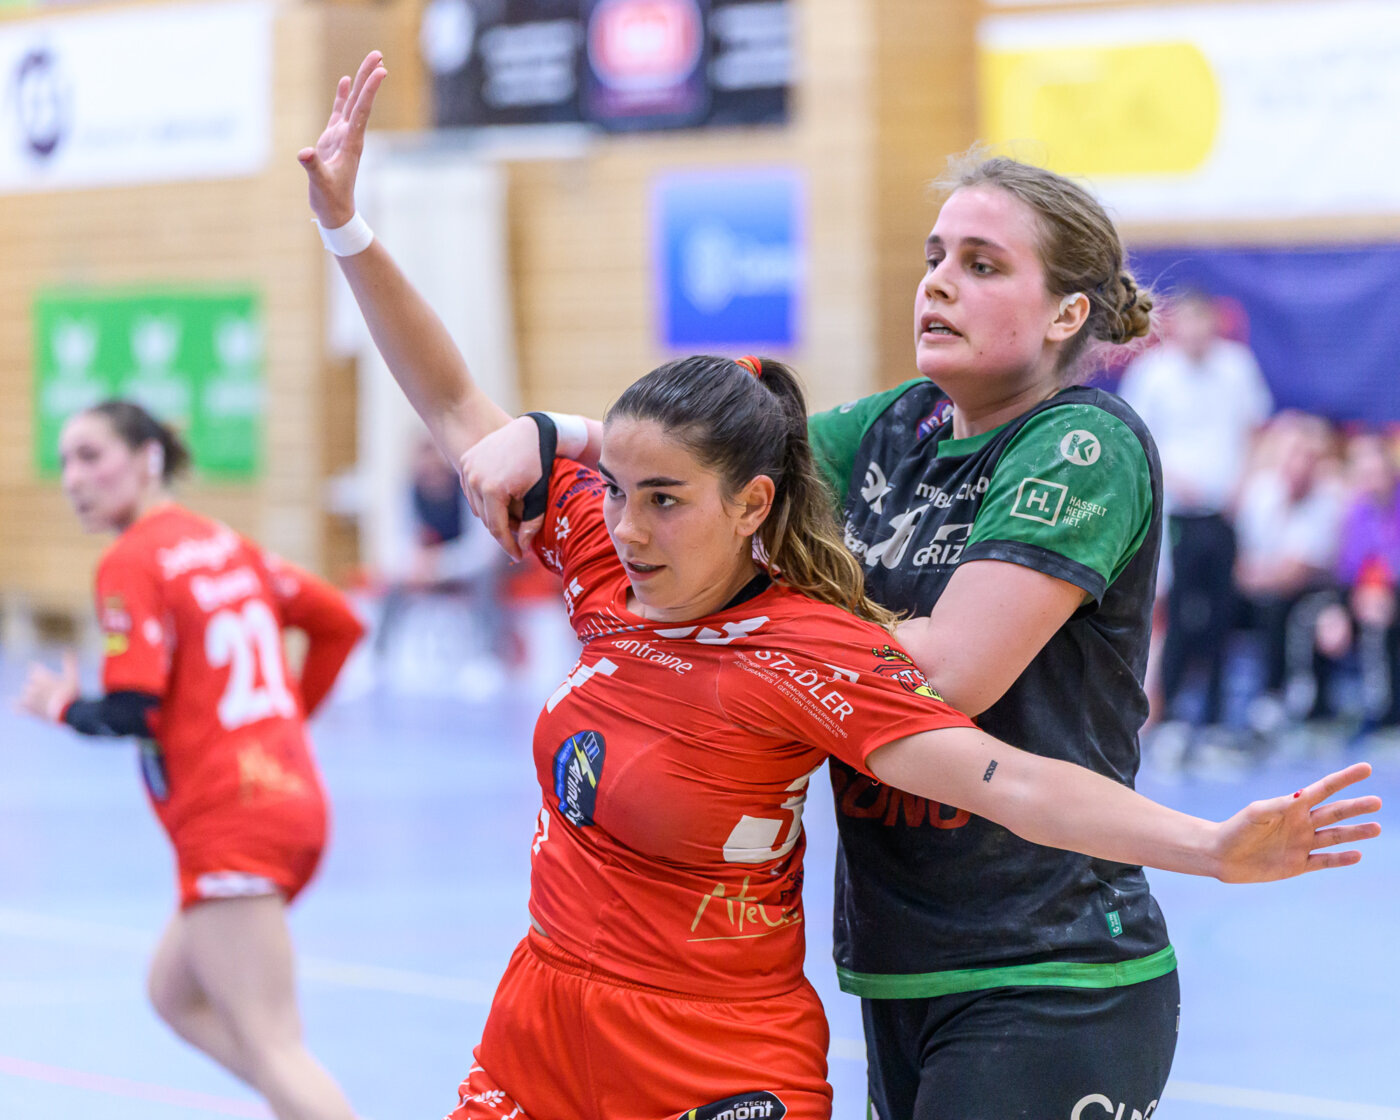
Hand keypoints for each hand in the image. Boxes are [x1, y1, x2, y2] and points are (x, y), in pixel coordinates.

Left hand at [16, 652, 79, 722]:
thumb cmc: (70, 693)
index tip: (36, 667)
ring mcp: (30, 699)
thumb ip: (70, 664)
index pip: (34, 668)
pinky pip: (18, 708)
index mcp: (43, 677)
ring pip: (24, 694)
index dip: (36, 668)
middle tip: (43, 687)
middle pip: (30, 682)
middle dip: (35, 684)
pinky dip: (16, 707)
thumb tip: (69, 650)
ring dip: (27, 695)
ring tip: (32, 697)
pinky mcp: (29, 710)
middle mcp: (33, 687)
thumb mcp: (73, 677)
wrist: (66, 711)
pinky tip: (14, 707)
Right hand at [297, 51, 387, 228]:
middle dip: (369, 77)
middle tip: (378, 54)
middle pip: (361, 100)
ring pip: (353, 103)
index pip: (362, 110)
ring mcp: (343, 136)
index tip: (381, 71)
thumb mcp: (320, 184)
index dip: (370, 90)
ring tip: (371, 60)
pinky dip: (343, 96)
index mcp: (351, 143)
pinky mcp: (334, 139)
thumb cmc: (330, 200)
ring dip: (361, 82)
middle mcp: (351, 135)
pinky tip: (346, 81)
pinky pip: (340, 112)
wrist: (335, 211)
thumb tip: (304, 153)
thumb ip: (313, 168)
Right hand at [459, 416, 545, 560]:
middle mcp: (474, 479)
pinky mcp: (466, 461)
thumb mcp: (539, 496)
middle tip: (518, 540)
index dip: (508, 546)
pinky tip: (500, 502)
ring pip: (477, 506)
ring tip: (512, 519)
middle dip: (502, 532)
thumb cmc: (539, 463)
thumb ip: (531, 523)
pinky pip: (472, 490)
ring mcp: (467, 469)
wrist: (532, 430)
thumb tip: (523, 547)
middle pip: (486, 519)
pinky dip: (483, 499)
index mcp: (492, 490)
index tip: (519, 556)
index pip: (498, 529)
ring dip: (492, 515)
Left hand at [1213, 763, 1381, 881]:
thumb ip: (1278, 805)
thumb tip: (1300, 795)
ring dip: (1355, 832)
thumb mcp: (1256, 813)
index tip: (1366, 768)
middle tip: (1377, 802)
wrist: (1220, 855)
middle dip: (1356, 807)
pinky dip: (1341, 859)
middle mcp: (1301, 824)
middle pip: (1334, 813)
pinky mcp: (1298, 865)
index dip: (1345, 779)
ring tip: (1377, 827)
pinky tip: (1358, 854)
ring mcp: (1301, 844)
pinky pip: (1324, 860)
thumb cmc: (1236, 829)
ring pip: (1335, 836)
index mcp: (1291, 806)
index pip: (1323, 789)